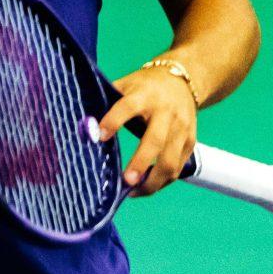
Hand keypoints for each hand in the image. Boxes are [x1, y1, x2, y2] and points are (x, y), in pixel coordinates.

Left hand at [98, 67, 198, 197]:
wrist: (181, 81)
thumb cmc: (143, 87)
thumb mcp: (124, 85)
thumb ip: (106, 101)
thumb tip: (82, 124)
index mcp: (144, 96)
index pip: (127, 107)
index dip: (113, 122)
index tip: (99, 138)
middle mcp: (166, 113)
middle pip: (155, 141)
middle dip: (141, 163)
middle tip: (126, 182)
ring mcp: (181, 129)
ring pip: (171, 160)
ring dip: (153, 181)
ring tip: (134, 192)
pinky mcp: (190, 141)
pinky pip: (178, 166)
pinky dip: (164, 180)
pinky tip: (147, 186)